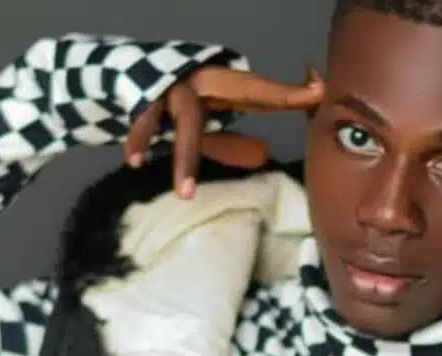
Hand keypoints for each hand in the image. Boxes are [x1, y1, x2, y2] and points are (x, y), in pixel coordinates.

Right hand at [124, 65, 324, 196]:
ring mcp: (174, 86)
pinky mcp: (144, 98)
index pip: (263, 90)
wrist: (122, 75)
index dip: (290, 94)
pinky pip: (145, 123)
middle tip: (310, 98)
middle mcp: (203, 79)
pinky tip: (135, 161)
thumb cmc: (172, 105)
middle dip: (277, 95)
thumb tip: (263, 155)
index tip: (320, 94)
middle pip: (245, 89)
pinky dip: (140, 140)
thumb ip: (231, 142)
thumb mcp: (206, 125)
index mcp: (221, 85)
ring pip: (189, 121)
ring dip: (187, 157)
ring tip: (186, 193)